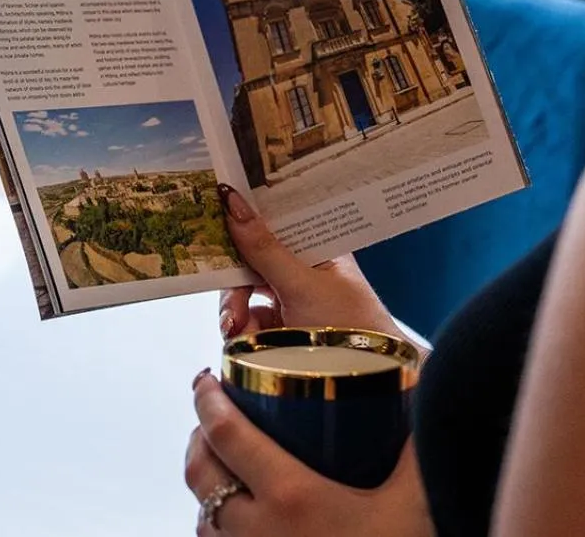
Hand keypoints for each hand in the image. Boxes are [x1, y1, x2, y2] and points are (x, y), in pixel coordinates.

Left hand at [185, 370, 434, 536]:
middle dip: (198, 437)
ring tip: (220, 463)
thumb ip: (416, 443)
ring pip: (202, 519)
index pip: (227, 435)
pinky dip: (216, 527)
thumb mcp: (416, 497)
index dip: (208, 401)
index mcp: (290, 497)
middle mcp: (258, 532)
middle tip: (212, 415)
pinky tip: (236, 519)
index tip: (206, 379)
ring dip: (204, 485)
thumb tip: (422, 389)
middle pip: (201, 474)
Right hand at [215, 184, 412, 347]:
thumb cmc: (350, 326)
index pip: (275, 220)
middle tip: (229, 300)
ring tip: (236, 329)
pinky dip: (241, 328)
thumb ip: (264, 249)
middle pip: (252, 258)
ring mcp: (290, 297)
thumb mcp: (303, 286)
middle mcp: (303, 268)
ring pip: (245, 291)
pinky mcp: (280, 326)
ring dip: (235, 309)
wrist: (367, 381)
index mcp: (318, 246)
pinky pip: (248, 318)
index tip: (216, 216)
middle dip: (235, 281)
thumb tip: (234, 204)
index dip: (246, 217)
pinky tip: (243, 338)